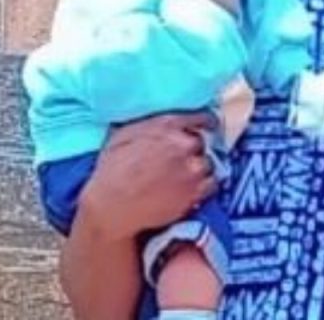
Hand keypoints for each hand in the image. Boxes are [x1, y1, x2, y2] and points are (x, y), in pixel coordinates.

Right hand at [79, 113, 217, 239]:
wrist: (112, 206)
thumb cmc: (111, 171)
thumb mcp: (123, 134)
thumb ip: (150, 124)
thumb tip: (160, 121)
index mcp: (168, 125)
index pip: (201, 118)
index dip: (204, 124)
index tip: (206, 128)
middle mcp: (184, 143)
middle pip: (202, 142)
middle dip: (192, 150)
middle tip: (181, 160)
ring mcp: (193, 168)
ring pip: (208, 163)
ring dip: (198, 168)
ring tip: (183, 177)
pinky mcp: (196, 191)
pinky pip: (212, 183)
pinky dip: (204, 186)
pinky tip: (190, 189)